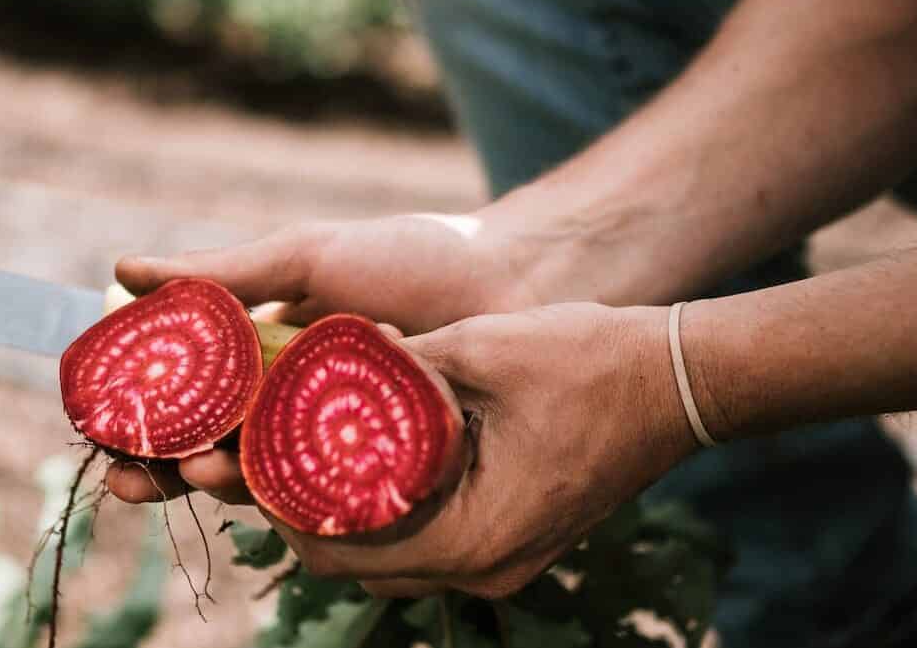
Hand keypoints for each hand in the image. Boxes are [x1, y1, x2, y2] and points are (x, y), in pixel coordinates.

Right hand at [107, 212, 557, 506]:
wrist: (513, 280)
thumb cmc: (411, 259)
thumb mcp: (306, 259)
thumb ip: (221, 273)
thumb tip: (121, 268)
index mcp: (266, 354)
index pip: (186, 395)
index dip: (140, 416)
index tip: (102, 426)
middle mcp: (293, 404)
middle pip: (210, 448)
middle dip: (164, 468)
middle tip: (131, 477)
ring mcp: (336, 443)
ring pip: (259, 480)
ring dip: (217, 484)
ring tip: (199, 473)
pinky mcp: (380, 476)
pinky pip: (324, 500)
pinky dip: (289, 502)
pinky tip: (267, 497)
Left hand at [116, 304, 696, 598]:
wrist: (677, 379)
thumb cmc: (587, 359)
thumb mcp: (476, 350)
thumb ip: (390, 367)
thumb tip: (309, 357)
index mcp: (473, 535)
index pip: (342, 548)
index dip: (280, 503)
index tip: (240, 453)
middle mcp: (484, 566)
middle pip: (356, 562)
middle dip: (299, 510)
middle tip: (254, 450)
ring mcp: (501, 559)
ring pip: (387, 555)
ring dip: (338, 510)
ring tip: (293, 450)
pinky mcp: (510, 538)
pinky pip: (424, 539)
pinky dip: (384, 505)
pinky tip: (359, 453)